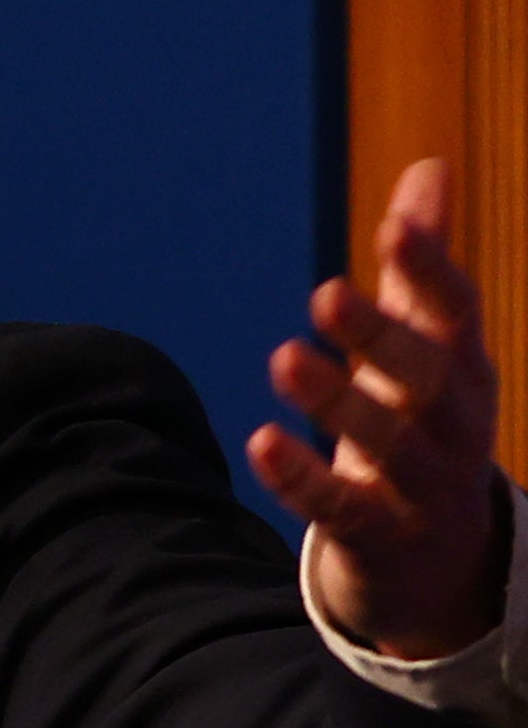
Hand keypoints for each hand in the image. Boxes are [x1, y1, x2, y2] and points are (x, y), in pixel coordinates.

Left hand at [249, 157, 507, 660]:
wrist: (438, 560)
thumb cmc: (423, 428)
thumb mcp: (428, 349)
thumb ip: (418, 268)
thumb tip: (428, 168)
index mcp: (466, 371)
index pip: (458, 315)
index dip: (430, 271)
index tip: (393, 229)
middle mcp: (455, 426)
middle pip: (426, 378)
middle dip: (381, 335)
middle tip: (326, 293)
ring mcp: (422, 486)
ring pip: (388, 444)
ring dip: (338, 401)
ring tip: (284, 358)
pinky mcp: (378, 535)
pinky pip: (341, 507)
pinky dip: (301, 479)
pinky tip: (261, 442)